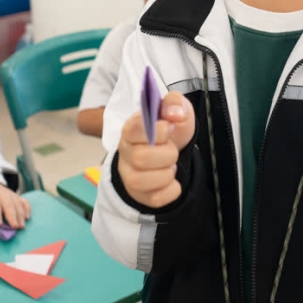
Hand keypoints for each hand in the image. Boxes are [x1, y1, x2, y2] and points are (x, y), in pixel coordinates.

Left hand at [0, 181, 31, 228]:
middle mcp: (2, 194)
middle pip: (8, 204)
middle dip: (12, 216)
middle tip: (14, 227)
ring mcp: (11, 195)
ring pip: (17, 204)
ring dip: (20, 215)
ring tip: (21, 226)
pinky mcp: (17, 197)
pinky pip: (24, 202)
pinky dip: (27, 209)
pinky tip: (27, 218)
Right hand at [118, 91, 195, 208]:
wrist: (174, 150)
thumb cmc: (171, 129)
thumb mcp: (176, 109)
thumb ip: (174, 103)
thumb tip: (174, 113)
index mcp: (131, 129)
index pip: (135, 130)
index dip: (158, 131)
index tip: (169, 128)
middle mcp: (125, 152)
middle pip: (141, 158)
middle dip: (167, 154)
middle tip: (172, 149)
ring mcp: (129, 175)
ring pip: (142, 181)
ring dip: (167, 173)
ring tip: (170, 165)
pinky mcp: (140, 195)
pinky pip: (155, 199)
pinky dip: (171, 190)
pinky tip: (172, 180)